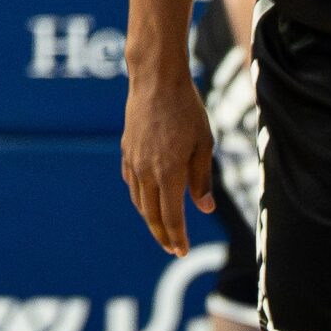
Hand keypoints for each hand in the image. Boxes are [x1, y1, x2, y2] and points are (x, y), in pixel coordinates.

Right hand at [120, 66, 215, 257]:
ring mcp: (133, 159)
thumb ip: (201, 178)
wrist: (155, 79)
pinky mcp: (126, 149)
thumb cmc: (186, 109)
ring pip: (138, 200)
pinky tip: (147, 199)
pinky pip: (131, 182)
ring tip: (163, 229)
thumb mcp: (203, 144)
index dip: (177, 237)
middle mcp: (146, 170)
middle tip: (173, 249)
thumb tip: (204, 209)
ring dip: (150, 219)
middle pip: (151, 214)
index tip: (183, 251)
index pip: (171, 216)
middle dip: (163, 235)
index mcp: (168, 172)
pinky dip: (139, 197)